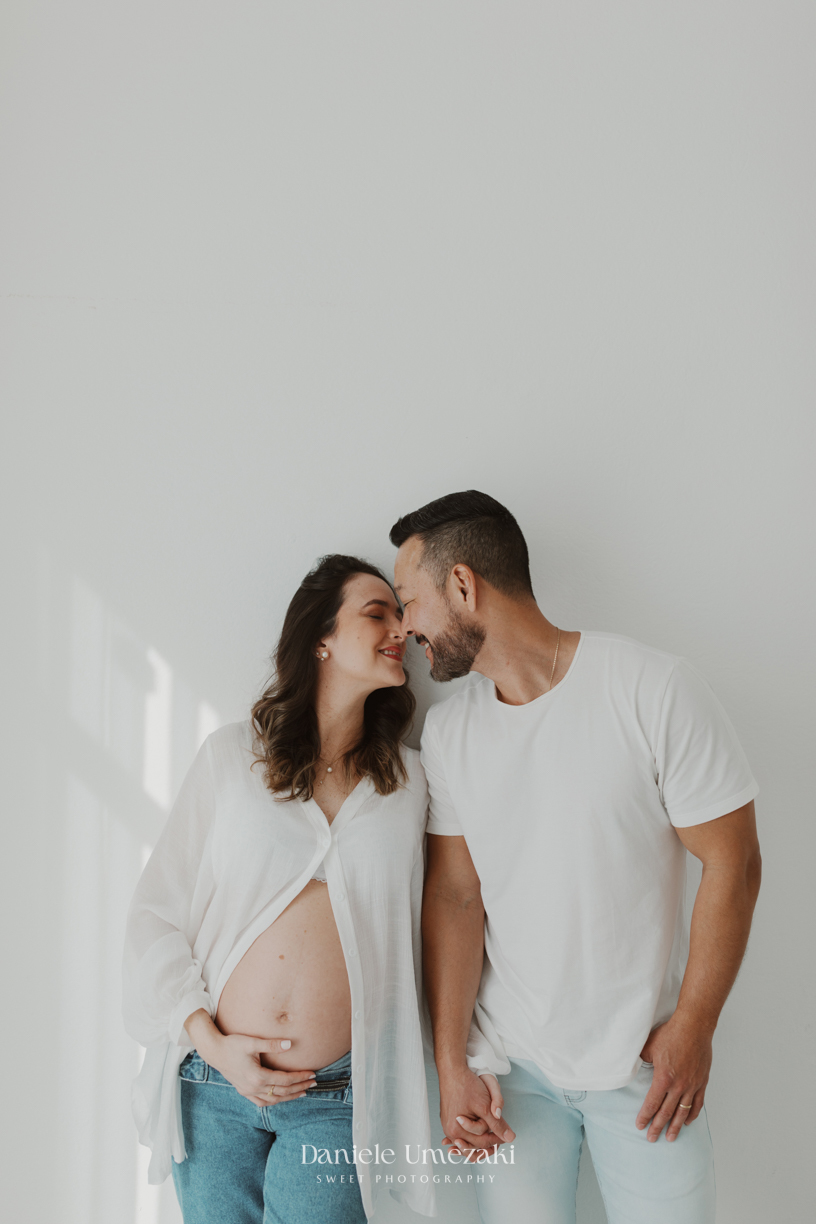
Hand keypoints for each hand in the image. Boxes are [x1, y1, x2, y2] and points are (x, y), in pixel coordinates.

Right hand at [205, 1032, 316, 1107]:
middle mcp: (253, 1088)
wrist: (214, 1051)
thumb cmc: (232, 1044)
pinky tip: (281, 1097)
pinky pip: (262, 1102)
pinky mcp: (243, 1091)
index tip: (312, 1074)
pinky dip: (274, 1101)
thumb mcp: (252, 1042)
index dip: (300, 1077)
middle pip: (282, 1092)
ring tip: (303, 1092)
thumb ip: (271, 1044)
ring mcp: (248, 1092)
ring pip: (273, 1100)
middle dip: (299, 1087)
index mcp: (257, 1077)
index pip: (284, 1080)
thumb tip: (290, 1044)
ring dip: (289, 1097)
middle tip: (314, 1083)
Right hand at [439, 1066, 514, 1160]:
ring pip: (466, 1140)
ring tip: (490, 1143)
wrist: (452, 1070)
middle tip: (500, 1138)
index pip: (482, 1143)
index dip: (497, 1140)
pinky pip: (460, 1132)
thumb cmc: (467, 1086)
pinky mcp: (447, 1119)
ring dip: (477, 1142)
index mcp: (457, 1130)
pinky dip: (467, 1135)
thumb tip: (510, 1138)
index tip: (506, 1136)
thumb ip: (498, 1124)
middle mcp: (450, 1131)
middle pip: (473, 1144)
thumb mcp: (485, 1106)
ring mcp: (447, 1125)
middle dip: (487, 1142)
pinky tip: (472, 1139)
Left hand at [636, 1016, 711, 1141]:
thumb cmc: (671, 1034)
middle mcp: (679, 1086)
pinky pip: (698, 1103)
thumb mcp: (648, 1045)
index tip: (640, 1126)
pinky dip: (692, 1114)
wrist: (694, 1027)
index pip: (652, 1103)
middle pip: (666, 1112)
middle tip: (652, 1138)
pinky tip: (688, 1122)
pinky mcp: (702, 1082)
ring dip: (676, 1126)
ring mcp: (692, 1085)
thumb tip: (631, 1065)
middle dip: (657, 1127)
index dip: (645, 1116)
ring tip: (670, 1138)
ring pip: (683, 1112)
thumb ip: (640, 1059)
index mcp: (663, 1078)